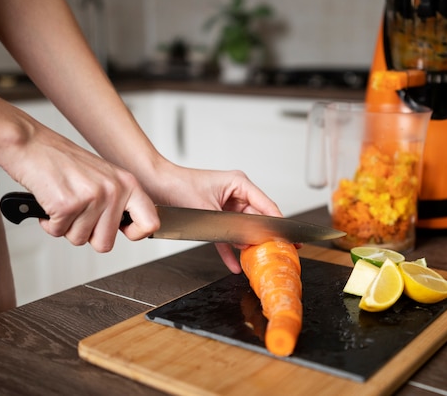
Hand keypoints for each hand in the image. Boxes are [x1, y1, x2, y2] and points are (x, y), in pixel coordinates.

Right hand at [1, 122, 159, 252]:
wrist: (32, 145)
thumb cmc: (65, 163)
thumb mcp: (105, 177)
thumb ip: (121, 202)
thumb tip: (134, 229)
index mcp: (129, 183)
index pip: (151, 224)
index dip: (135, 234)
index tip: (122, 230)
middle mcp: (114, 190)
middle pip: (106, 243)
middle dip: (87, 234)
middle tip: (78, 213)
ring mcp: (92, 197)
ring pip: (80, 239)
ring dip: (66, 226)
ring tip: (64, 201)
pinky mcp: (68, 204)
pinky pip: (58, 232)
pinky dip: (50, 222)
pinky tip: (51, 201)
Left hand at [143, 161, 282, 272]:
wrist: (156, 184)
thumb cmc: (178, 185)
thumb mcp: (207, 208)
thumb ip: (229, 226)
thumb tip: (246, 242)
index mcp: (239, 183)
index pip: (267, 205)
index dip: (279, 223)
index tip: (290, 237)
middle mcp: (236, 194)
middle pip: (258, 219)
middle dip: (264, 237)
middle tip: (277, 252)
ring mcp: (226, 206)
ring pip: (243, 229)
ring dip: (247, 245)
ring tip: (258, 260)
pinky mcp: (216, 218)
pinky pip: (227, 237)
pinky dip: (230, 250)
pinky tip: (235, 264)